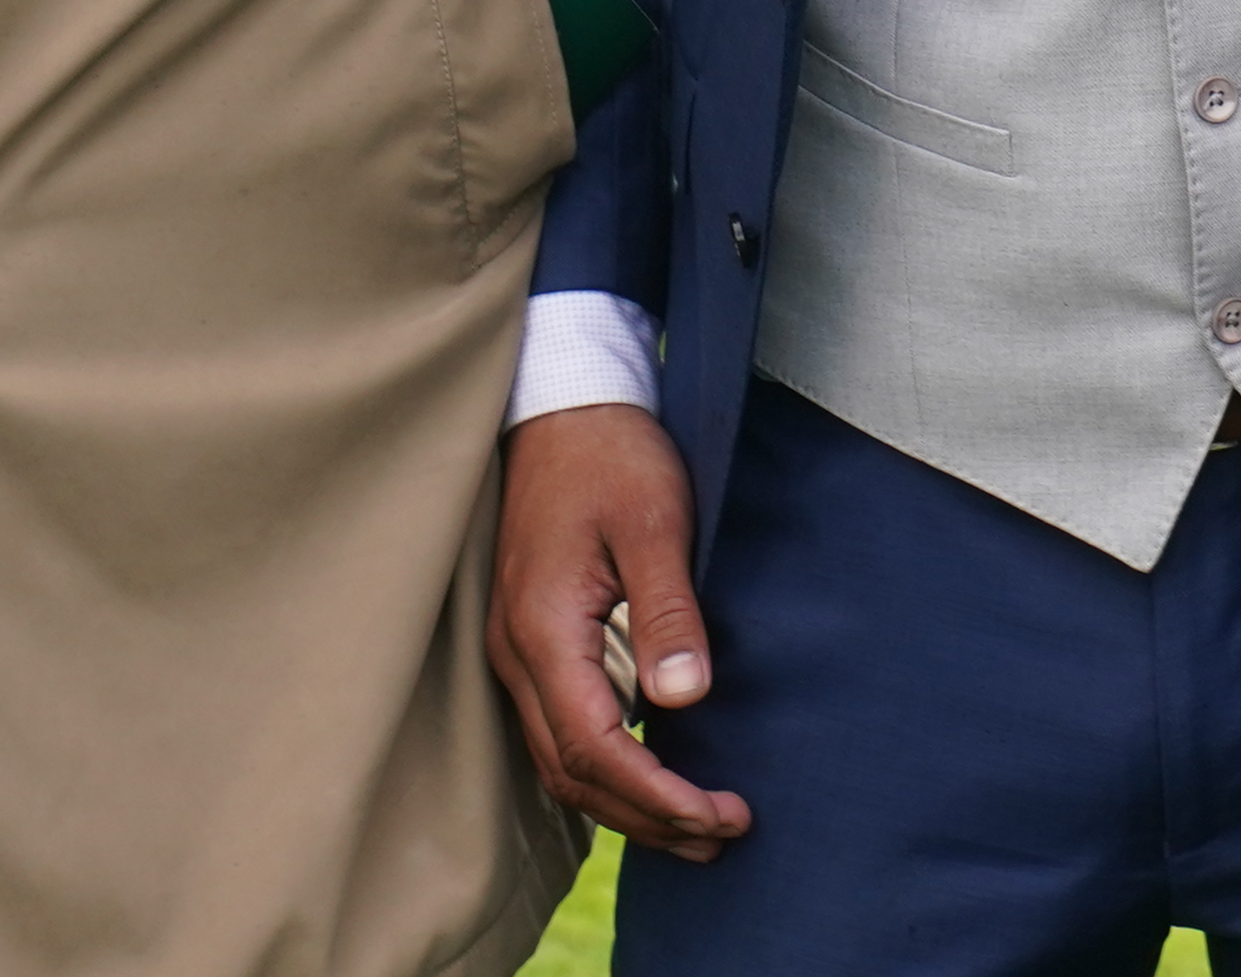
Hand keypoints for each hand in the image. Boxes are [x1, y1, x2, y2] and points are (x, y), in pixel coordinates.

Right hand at [488, 404, 750, 860]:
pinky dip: (607, 767)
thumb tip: (686, 700)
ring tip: (697, 827)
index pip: (595, 747)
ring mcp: (519, 651)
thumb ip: (667, 613)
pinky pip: (562, 729)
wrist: (565, 406)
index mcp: (544, 630)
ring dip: (626, 801)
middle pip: (574, 772)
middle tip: (722, 835)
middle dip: (646, 814)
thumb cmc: (613, 456)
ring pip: (562, 759)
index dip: (656, 792)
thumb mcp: (654, 524)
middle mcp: (518, 654)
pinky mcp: (535, 641)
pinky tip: (655, 773)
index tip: (718, 815)